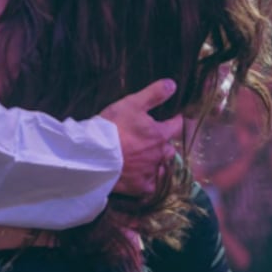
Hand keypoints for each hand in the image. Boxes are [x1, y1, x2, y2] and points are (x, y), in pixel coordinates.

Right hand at [100, 79, 182, 196]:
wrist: (94, 155)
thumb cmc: (112, 127)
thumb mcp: (132, 104)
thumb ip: (154, 94)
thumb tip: (173, 84)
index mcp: (160, 134)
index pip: (177, 125)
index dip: (174, 120)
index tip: (172, 118)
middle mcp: (160, 154)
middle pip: (169, 148)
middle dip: (164, 144)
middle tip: (153, 140)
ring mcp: (151, 172)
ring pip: (162, 168)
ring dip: (158, 163)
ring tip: (148, 160)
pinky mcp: (140, 187)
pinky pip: (151, 186)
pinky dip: (149, 181)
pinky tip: (144, 179)